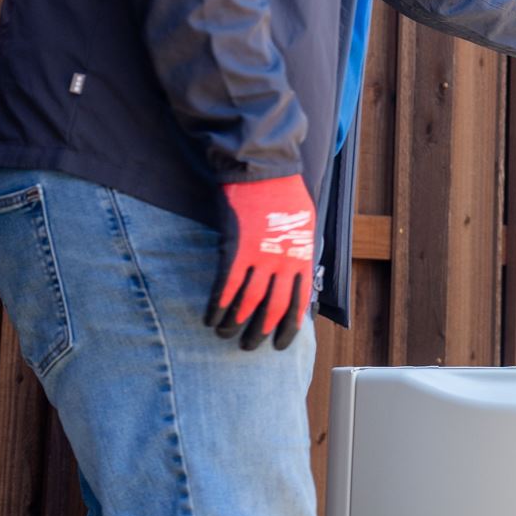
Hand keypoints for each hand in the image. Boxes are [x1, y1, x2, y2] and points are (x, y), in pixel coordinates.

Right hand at [208, 175, 314, 350]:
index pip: (299, 304)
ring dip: (235, 323)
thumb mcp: (305, 225)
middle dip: (260, 333)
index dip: (289, 328)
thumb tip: (299, 275)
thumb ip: (300, 252)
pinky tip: (210, 317)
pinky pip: (227, 285)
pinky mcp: (237, 247)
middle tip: (248, 347)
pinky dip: (219, 305)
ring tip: (225, 335)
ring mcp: (260, 255)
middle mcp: (284, 261)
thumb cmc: (285, 193)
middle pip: (273, 309)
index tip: (280, 345)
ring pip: (248, 302)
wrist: (264, 168)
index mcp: (302, 257)